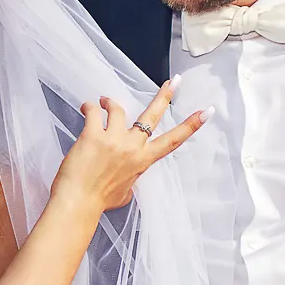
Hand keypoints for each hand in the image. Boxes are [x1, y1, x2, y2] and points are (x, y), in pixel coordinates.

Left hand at [53, 78, 205, 213]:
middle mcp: (132, 147)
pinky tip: (86, 108)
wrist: (78, 203)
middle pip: (152, 115)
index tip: (205, 112)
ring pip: (118, 108)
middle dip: (165, 96)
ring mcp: (114, 139)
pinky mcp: (93, 135)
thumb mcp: (123, 194)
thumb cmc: (98, 202)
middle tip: (175, 81)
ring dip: (110, 102)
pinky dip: (89, 107)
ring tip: (102, 101)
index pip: (173, 141)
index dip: (191, 126)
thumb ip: (129, 180)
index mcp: (143, 161)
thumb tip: (125, 180)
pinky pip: (93, 111)